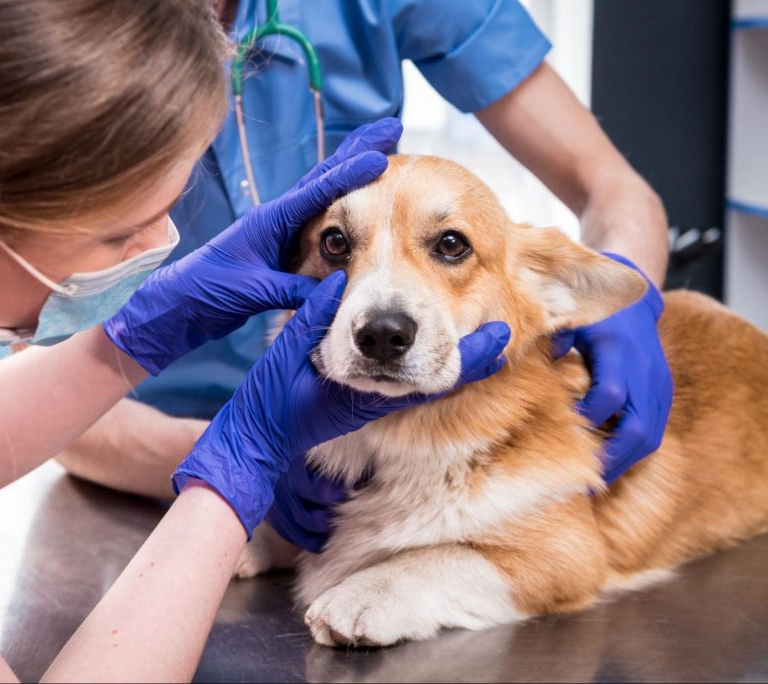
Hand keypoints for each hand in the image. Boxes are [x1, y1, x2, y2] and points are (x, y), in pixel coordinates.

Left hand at [104, 118, 403, 374]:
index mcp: (269, 220)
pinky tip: (362, 205)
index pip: (317, 189)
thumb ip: (289, 288)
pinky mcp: (282, 248)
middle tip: (391, 128)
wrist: (180, 305)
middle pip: (325, 176)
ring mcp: (280, 231)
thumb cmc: (205, 291)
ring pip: (325, 194)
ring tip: (385, 156)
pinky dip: (343, 205)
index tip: (381, 156)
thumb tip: (335, 289)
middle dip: (358, 151)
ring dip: (354, 174)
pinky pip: (320, 222)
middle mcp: (277, 218)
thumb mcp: (249, 291)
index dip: (350, 173)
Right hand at [172, 271, 511, 534]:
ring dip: (454, 356)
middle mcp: (380, 392)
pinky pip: (407, 376)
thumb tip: (339, 279)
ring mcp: (375, 393)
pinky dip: (429, 358)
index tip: (500, 337)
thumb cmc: (273, 399)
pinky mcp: (366, 390)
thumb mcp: (291, 355)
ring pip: (425, 374)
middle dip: (470, 354)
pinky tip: (438, 340)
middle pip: (437, 373)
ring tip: (486, 332)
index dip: (468, 354)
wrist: (259, 433)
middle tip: (508, 329)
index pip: (430, 371)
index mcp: (369, 386)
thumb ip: (315, 318)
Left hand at [552, 252, 672, 484]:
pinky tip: (612, 462)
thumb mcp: (569, 318)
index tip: (564, 429)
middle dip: (613, 457)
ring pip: (651, 437)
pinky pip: (655, 431)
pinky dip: (635, 450)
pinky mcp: (663, 393)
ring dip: (625, 461)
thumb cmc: (593, 312)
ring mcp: (659, 385)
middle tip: (585, 478)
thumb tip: (528, 367)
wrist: (634, 301)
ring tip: (597, 480)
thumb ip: (551, 341)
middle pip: (638, 429)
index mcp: (618, 350)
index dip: (588, 417)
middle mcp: (645, 371)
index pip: (609, 396)